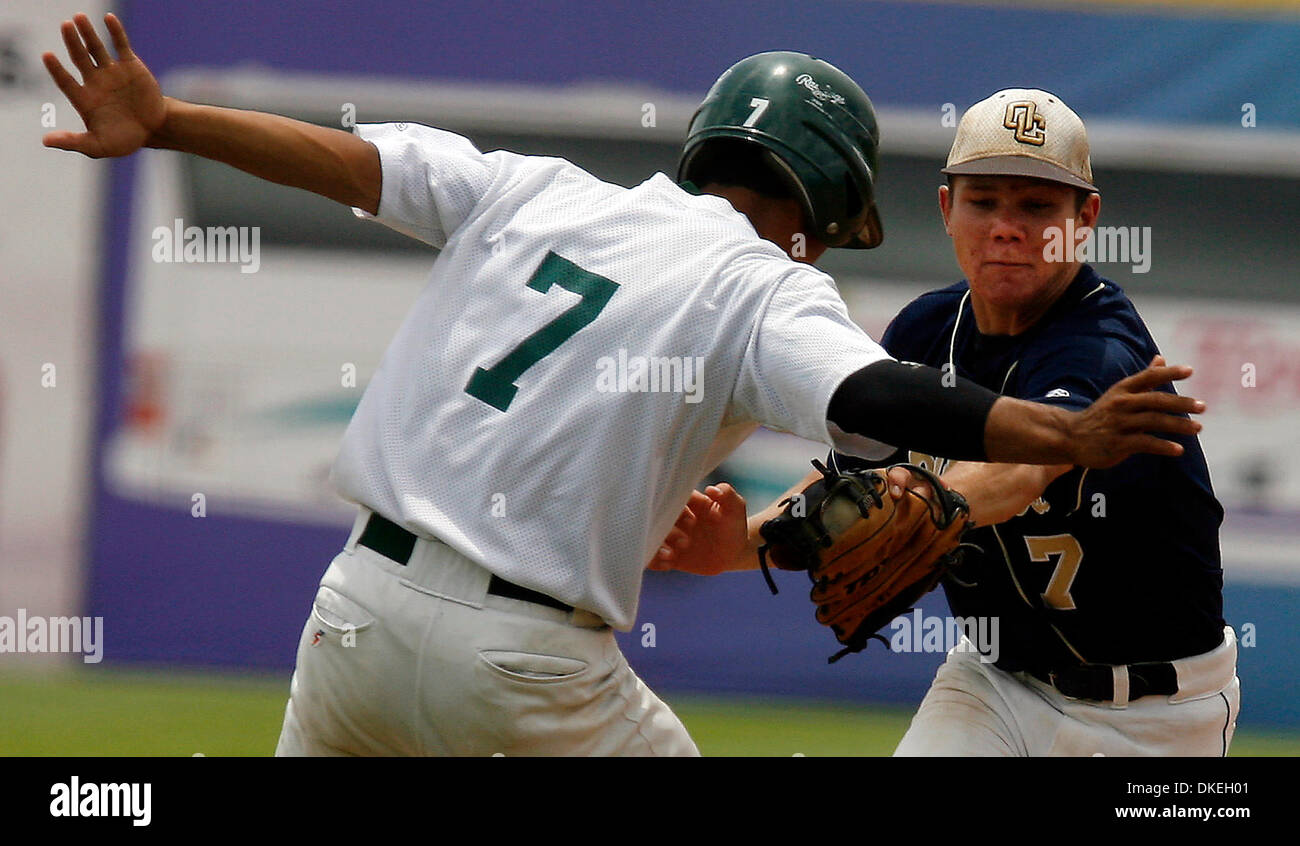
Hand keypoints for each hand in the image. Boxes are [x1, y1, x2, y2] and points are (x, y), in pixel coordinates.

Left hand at [42, 13, 166, 157]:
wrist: (155, 130)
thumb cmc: (124, 140)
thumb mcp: (97, 146)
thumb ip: (73, 142)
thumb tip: (45, 141)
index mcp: (84, 98)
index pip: (65, 80)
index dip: (56, 69)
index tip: (47, 55)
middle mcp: (95, 81)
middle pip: (79, 57)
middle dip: (72, 42)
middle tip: (65, 26)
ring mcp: (112, 71)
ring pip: (96, 48)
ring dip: (87, 33)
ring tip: (78, 17)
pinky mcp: (130, 66)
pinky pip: (120, 45)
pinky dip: (115, 32)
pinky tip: (108, 19)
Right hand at [648, 483, 747, 575]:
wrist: (733, 550)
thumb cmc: (733, 523)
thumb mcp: (735, 508)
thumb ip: (728, 495)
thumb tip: (712, 490)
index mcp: (686, 501)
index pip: (672, 497)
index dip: (677, 507)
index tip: (692, 519)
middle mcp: (673, 517)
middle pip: (657, 517)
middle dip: (666, 529)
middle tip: (685, 541)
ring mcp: (669, 536)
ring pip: (650, 537)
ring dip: (656, 546)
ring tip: (671, 555)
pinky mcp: (668, 555)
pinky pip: (653, 558)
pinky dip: (655, 561)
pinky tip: (668, 564)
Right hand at [1069, 355, 1204, 468]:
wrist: (1070, 437)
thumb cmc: (1101, 415)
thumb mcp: (1119, 393)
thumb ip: (1144, 379)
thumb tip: (1161, 358)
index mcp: (1122, 390)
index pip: (1148, 377)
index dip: (1169, 372)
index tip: (1190, 371)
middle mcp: (1121, 404)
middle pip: (1156, 400)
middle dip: (1181, 403)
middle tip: (1202, 407)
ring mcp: (1118, 424)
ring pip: (1153, 421)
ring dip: (1178, 424)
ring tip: (1197, 428)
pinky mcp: (1117, 443)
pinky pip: (1144, 443)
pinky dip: (1163, 446)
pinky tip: (1178, 449)